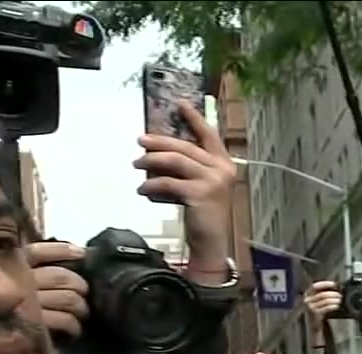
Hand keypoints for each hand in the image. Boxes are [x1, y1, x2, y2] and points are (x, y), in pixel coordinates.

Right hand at [26, 241, 88, 336]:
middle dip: (78, 285)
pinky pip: (63, 320)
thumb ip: (21, 266)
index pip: (39, 252)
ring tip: (81, 312)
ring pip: (68, 298)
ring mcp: (29, 303)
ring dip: (80, 306)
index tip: (81, 253)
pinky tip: (74, 329)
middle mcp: (20, 282)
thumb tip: (59, 258)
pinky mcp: (35, 323)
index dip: (63, 251)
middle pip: (61, 277)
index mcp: (10, 266)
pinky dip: (73, 325)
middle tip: (82, 293)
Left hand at [133, 100, 236, 274]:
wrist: (211, 242)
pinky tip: (142, 189)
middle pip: (185, 146)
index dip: (194, 118)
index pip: (209, 135)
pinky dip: (151, 185)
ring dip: (151, 161)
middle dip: (160, 141)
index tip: (179, 103)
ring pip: (175, 161)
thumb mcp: (200, 186)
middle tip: (140, 140)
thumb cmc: (204, 214)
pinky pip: (169, 183)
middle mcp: (222, 169)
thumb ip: (189, 169)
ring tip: (136, 164)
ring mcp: (212, 182)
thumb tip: (158, 154)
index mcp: (224, 164)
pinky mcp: (200, 194)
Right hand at [304, 281, 341, 322]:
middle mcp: (307, 300)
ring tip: (339, 300)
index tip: (334, 284)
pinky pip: (326, 308)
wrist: (311, 324)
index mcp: (307, 294)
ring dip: (334, 300)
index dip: (325, 284)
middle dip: (333, 294)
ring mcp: (310, 307)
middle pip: (322, 294)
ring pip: (325, 301)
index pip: (315, 286)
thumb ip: (321, 293)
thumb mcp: (316, 300)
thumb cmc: (316, 310)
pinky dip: (332, 306)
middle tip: (340, 295)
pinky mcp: (315, 314)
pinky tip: (336, 306)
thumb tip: (334, 287)